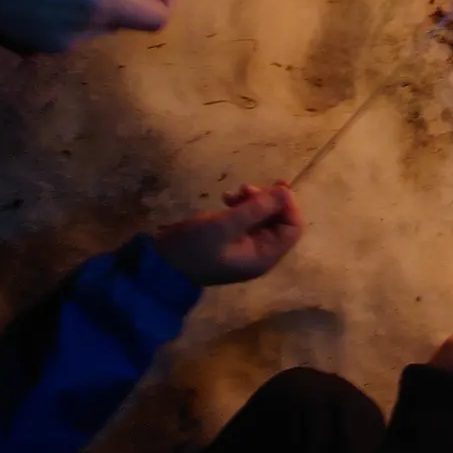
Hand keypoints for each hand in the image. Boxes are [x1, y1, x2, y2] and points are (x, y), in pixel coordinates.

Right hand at [155, 182, 303, 286]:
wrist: (160, 265)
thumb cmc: (194, 248)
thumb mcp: (225, 226)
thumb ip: (256, 209)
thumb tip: (285, 191)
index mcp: (264, 256)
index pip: (293, 227)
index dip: (288, 205)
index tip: (274, 187)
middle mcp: (260, 252)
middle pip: (280, 220)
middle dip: (268, 200)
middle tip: (247, 188)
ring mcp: (245, 244)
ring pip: (264, 215)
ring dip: (254, 200)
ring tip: (234, 193)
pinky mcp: (231, 237)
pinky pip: (248, 217)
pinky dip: (242, 205)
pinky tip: (226, 198)